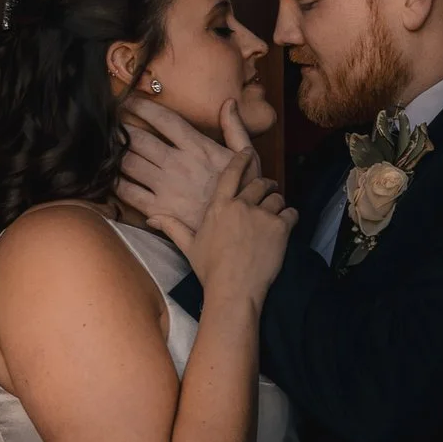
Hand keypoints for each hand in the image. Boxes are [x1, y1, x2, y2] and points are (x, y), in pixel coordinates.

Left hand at [119, 99, 264, 236]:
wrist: (238, 231)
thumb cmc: (244, 192)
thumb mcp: (247, 157)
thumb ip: (235, 128)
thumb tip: (228, 103)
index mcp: (197, 147)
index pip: (163, 119)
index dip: (141, 106)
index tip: (127, 99)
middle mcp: (177, 164)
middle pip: (138, 138)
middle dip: (121, 128)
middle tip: (111, 123)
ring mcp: (165, 187)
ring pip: (128, 162)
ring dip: (115, 152)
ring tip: (107, 145)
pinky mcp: (158, 209)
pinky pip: (128, 192)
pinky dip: (115, 181)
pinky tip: (110, 175)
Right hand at [146, 148, 296, 301]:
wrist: (233, 289)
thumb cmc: (210, 270)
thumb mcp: (189, 247)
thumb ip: (173, 228)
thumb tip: (151, 219)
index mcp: (219, 207)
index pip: (231, 174)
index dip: (240, 160)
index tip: (246, 152)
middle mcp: (241, 205)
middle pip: (259, 183)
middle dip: (266, 185)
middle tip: (269, 190)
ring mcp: (261, 215)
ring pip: (277, 198)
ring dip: (278, 203)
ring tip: (277, 212)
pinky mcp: (279, 227)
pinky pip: (291, 213)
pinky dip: (290, 217)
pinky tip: (286, 225)